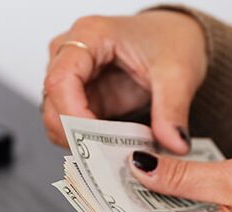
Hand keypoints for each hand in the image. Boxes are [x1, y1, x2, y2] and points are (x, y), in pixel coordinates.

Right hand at [42, 11, 206, 153]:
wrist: (178, 37)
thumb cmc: (171, 39)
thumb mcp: (179, 73)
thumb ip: (173, 109)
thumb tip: (174, 143)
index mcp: (90, 35)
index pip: (61, 79)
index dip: (72, 115)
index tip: (96, 140)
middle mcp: (72, 53)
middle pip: (53, 103)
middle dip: (76, 135)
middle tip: (109, 156)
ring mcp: (74, 77)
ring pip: (57, 119)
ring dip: (81, 141)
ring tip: (116, 152)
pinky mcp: (82, 97)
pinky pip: (72, 127)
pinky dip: (89, 143)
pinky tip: (113, 148)